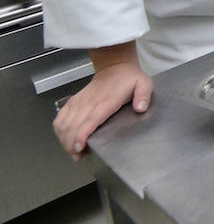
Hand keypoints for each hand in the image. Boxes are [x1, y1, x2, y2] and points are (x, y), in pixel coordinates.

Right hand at [53, 45, 152, 159]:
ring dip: (64, 139)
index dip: (81, 135)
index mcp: (106, 101)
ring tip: (72, 151)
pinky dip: (59, 130)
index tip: (79, 147)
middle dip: (71, 144)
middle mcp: (89, 102)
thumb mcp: (143, 84)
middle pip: (73, 126)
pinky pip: (60, 118)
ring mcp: (79, 102)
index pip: (90, 120)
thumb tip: (140, 108)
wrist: (115, 67)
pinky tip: (64, 138)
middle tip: (77, 156)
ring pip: (64, 123)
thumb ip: (143, 96)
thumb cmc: (128, 78)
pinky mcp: (73, 102)